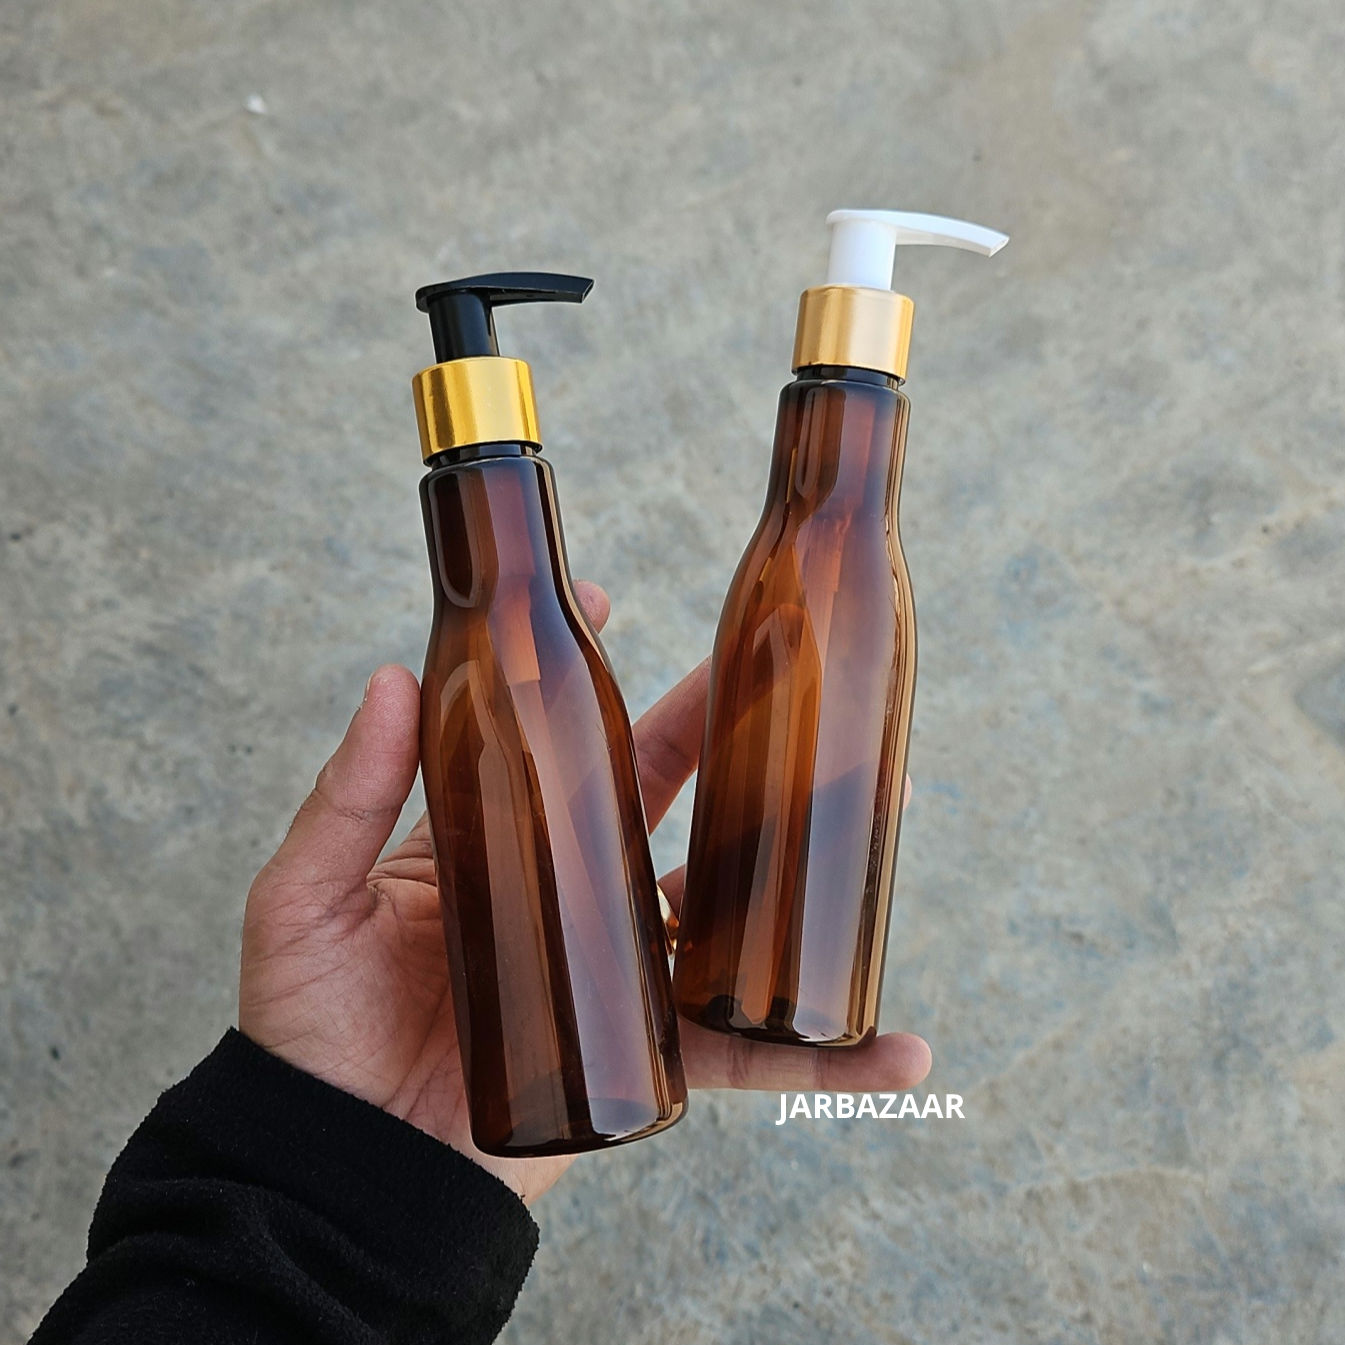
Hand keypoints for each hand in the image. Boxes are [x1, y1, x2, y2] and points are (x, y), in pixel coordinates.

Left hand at [239, 582, 931, 1204]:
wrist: (339, 1172)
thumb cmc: (308, 1033)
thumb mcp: (308, 900)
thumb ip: (348, 798)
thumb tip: (394, 677)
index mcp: (496, 843)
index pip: (558, 744)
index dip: (586, 675)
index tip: (607, 597)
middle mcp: (567, 896)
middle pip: (670, 805)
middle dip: (731, 744)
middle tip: (794, 681)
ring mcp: (615, 974)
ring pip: (726, 915)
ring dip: (802, 874)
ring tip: (882, 818)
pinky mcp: (648, 1055)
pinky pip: (745, 1053)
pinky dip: (821, 1057)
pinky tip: (895, 1048)